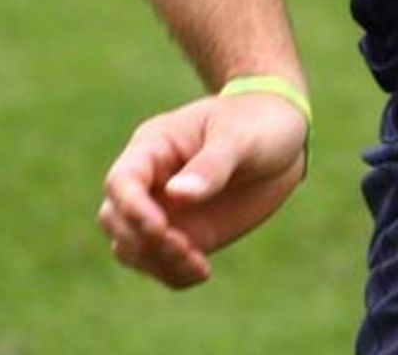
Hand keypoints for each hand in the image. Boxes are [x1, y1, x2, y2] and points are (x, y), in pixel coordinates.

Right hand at [98, 90, 307, 288]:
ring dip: (155, 263)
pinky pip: (161, 264)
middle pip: (115, 219)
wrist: (283, 138)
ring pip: (132, 247)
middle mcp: (151, 181)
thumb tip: (177, 195)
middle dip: (140, 241)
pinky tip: (202, 271)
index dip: (131, 208)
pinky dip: (173, 274)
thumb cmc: (258, 122)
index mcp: (155, 145)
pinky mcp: (185, 234)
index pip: (122, 180)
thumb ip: (211, 165)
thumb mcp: (241, 137)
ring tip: (197, 263)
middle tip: (183, 247)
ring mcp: (165, 210)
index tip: (160, 228)